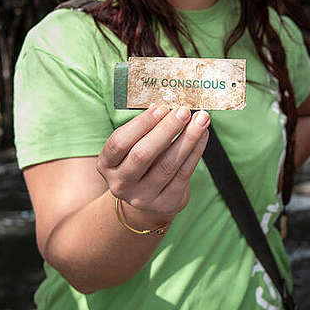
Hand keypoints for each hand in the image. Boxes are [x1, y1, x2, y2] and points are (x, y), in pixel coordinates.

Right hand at [96, 105, 209, 223]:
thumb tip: (170, 107)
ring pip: (167, 165)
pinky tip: (203, 135)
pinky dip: (196, 151)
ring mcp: (142, 197)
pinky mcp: (166, 203)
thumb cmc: (141, 162)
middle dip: (166, 130)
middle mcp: (120, 183)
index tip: (161, 107)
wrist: (147, 199)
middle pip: (142, 155)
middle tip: (184, 111)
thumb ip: (145, 130)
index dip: (141, 124)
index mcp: (107, 164)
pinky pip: (184, 173)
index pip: (119, 142)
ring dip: (187, 139)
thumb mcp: (133, 147)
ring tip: (201, 119)